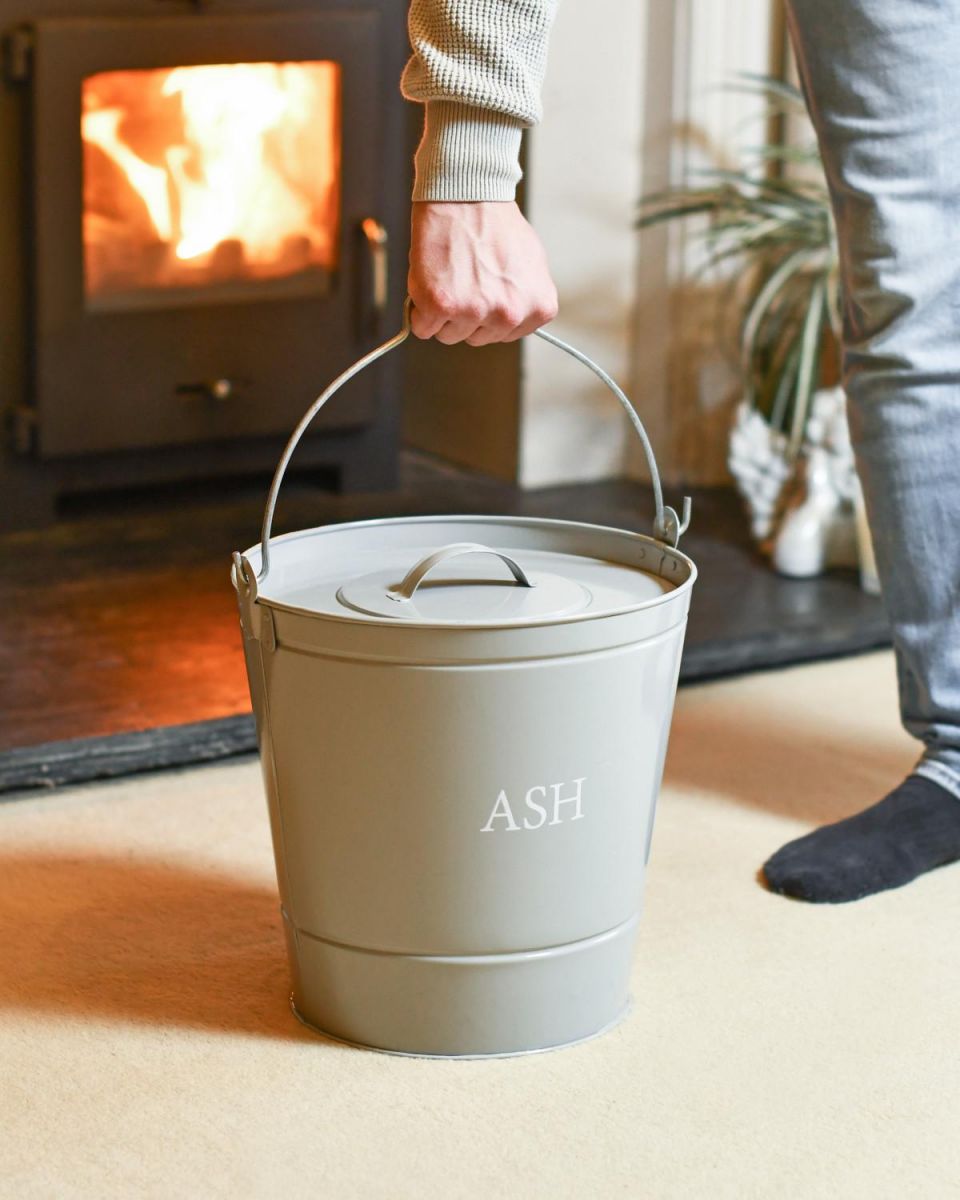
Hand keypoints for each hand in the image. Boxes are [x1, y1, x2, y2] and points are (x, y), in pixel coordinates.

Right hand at [407, 201, 557, 344]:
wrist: (467, 193)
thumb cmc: (495, 222)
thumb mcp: (531, 265)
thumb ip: (526, 298)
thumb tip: (515, 319)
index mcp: (538, 308)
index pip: (505, 335)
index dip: (489, 312)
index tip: (484, 287)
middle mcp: (510, 315)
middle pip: (478, 338)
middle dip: (466, 313)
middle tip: (465, 276)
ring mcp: (475, 312)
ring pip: (450, 335)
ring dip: (443, 312)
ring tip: (451, 274)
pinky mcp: (442, 306)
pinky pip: (423, 327)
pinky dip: (420, 309)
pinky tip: (432, 279)